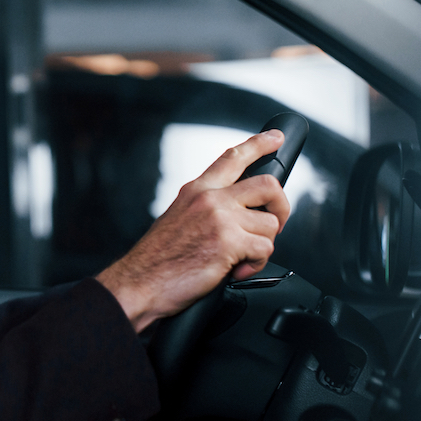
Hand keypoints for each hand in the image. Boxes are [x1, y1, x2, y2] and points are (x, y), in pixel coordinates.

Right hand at [96, 129, 291, 332]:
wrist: (140, 282)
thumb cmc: (156, 259)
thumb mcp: (178, 217)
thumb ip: (206, 207)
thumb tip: (237, 213)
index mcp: (196, 190)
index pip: (233, 158)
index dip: (258, 144)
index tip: (275, 138)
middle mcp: (210, 198)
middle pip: (268, 184)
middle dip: (280, 207)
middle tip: (275, 224)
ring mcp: (220, 218)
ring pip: (270, 224)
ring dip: (261, 246)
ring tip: (240, 259)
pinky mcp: (229, 242)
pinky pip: (264, 249)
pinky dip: (255, 265)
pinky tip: (236, 270)